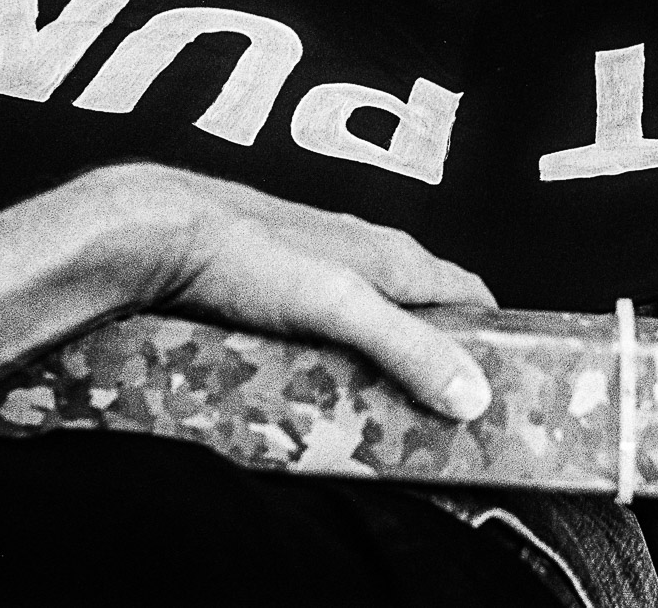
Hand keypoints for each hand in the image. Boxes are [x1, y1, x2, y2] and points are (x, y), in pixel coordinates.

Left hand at [111, 165, 497, 420]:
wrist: (153, 233)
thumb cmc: (245, 254)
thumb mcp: (340, 306)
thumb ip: (408, 347)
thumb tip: (473, 395)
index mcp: (394, 255)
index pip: (471, 294)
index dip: (494, 338)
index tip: (504, 389)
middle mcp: (364, 258)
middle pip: (423, 317)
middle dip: (435, 366)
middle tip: (437, 424)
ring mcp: (319, 274)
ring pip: (372, 329)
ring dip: (381, 371)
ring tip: (375, 422)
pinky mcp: (277, 292)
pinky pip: (325, 336)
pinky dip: (333, 368)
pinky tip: (313, 397)